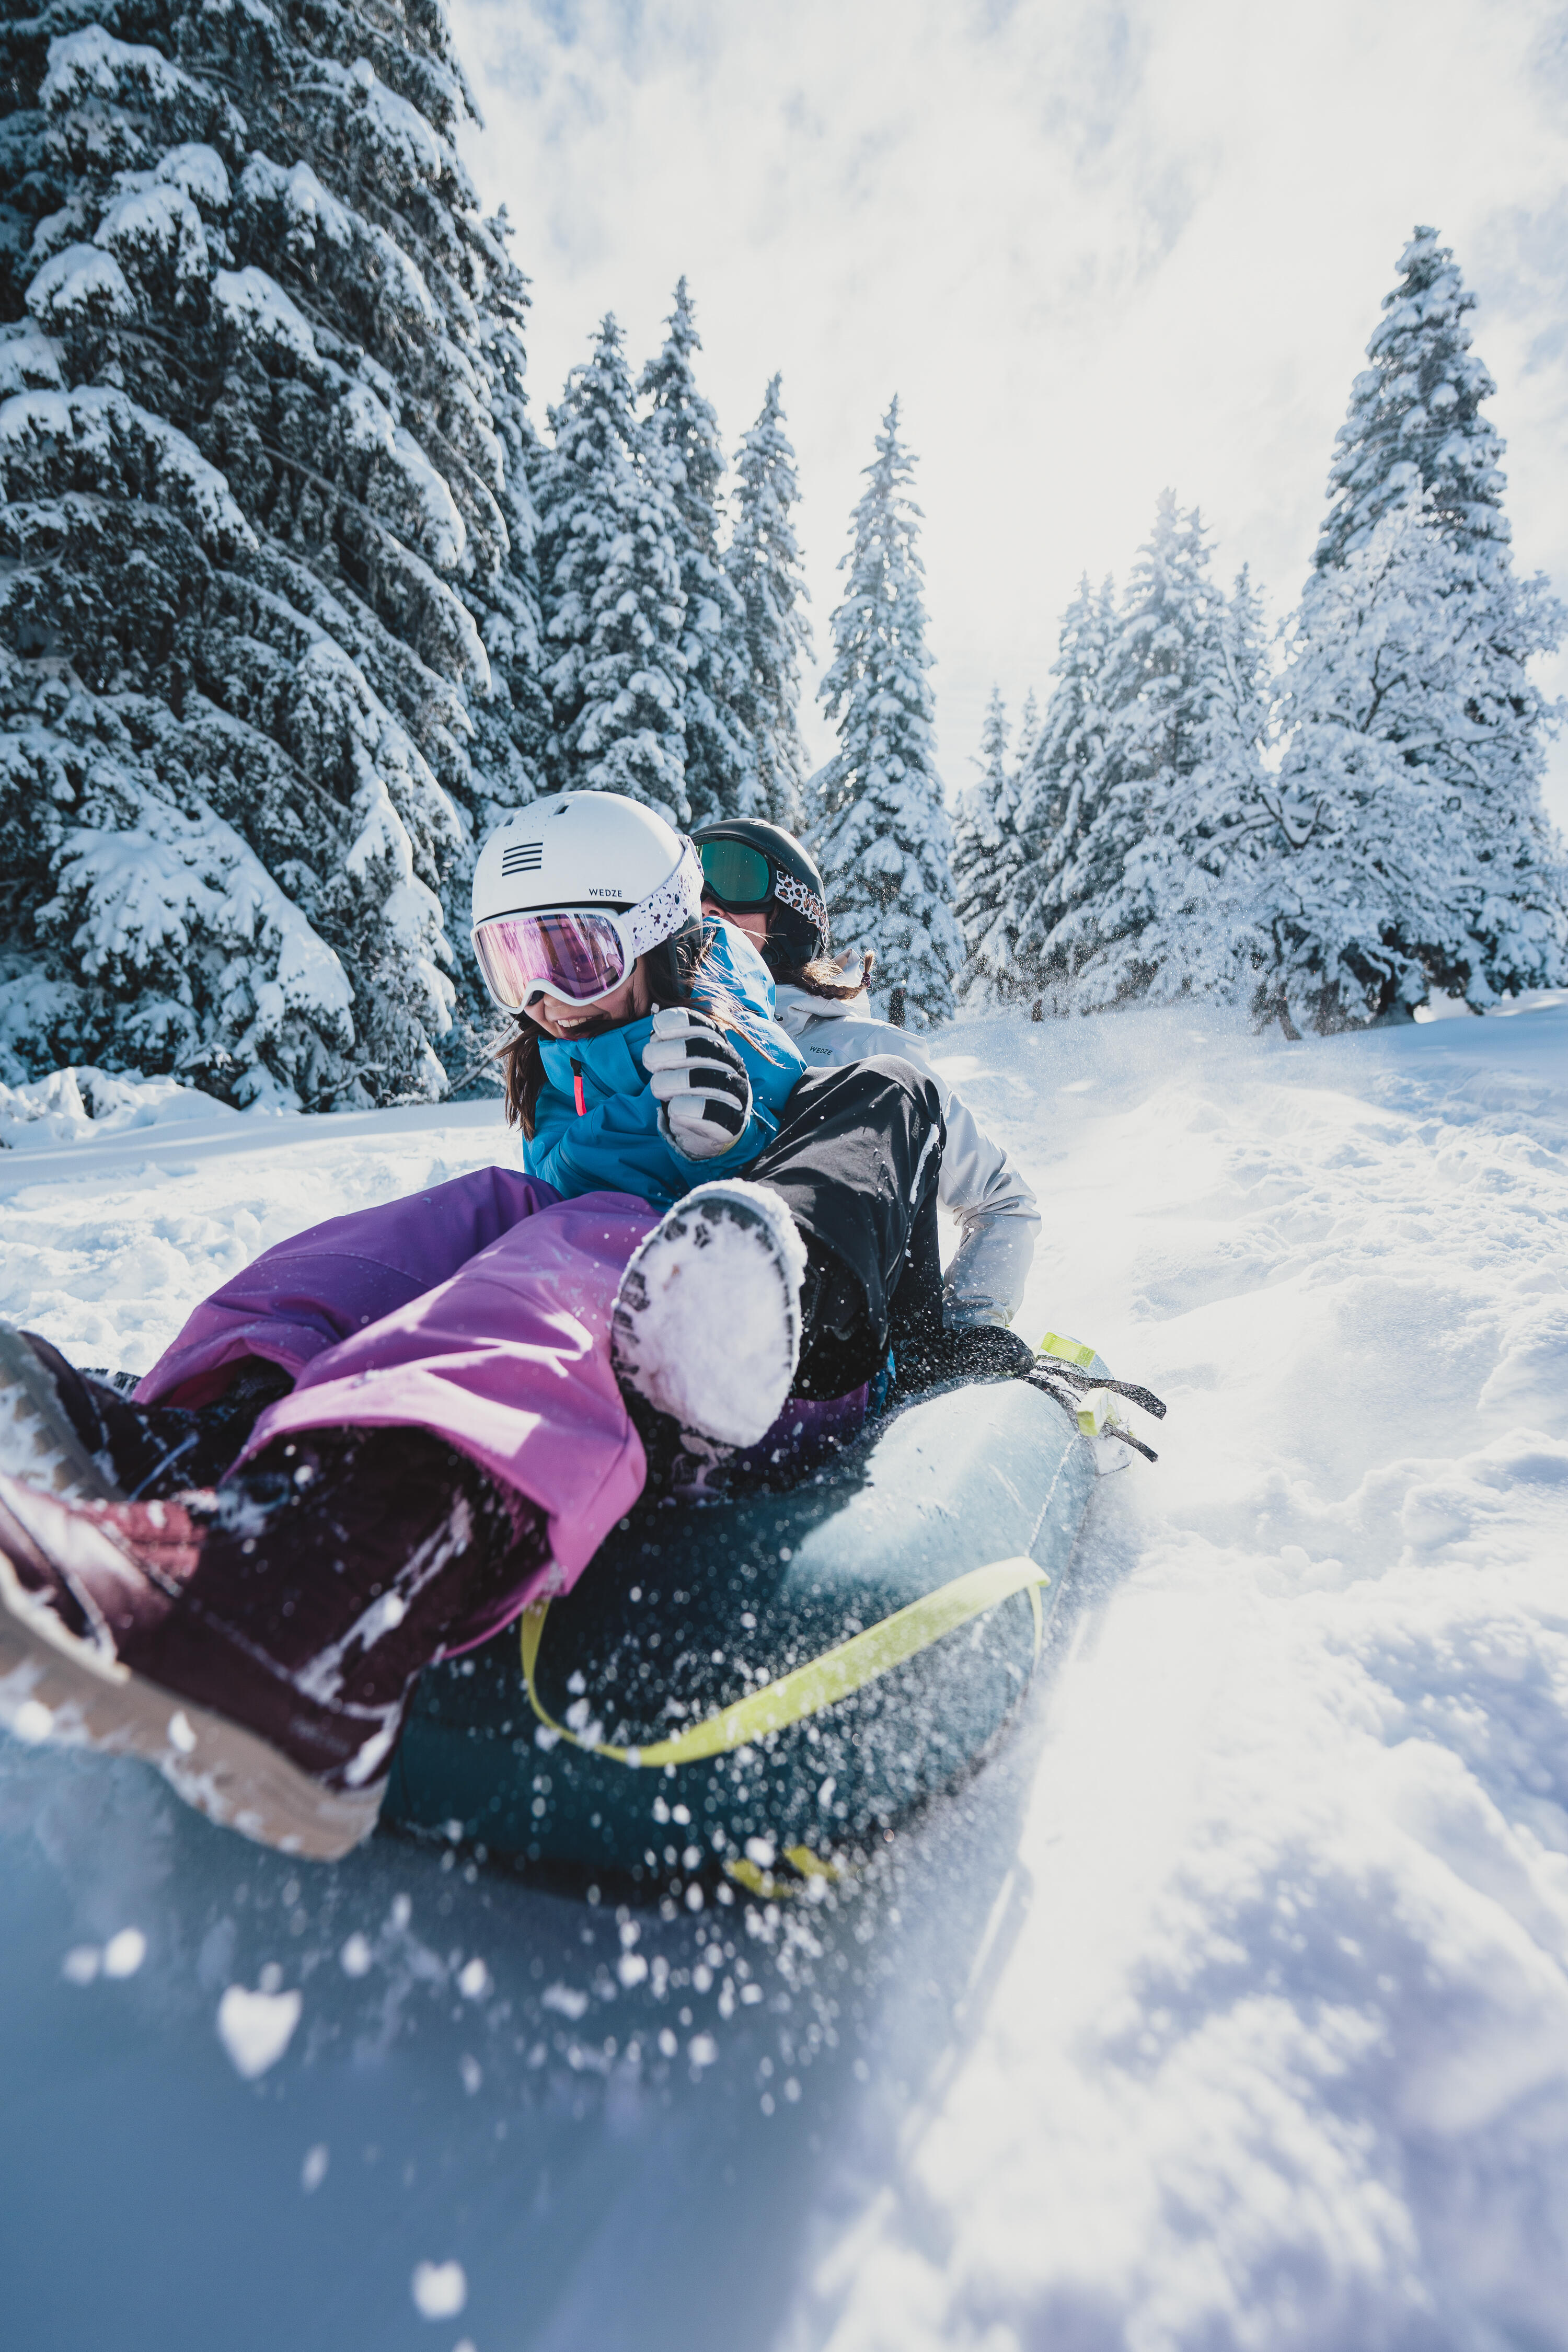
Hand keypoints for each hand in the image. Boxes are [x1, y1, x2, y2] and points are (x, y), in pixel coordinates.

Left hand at [643, 1006, 751, 1159]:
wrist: (709, 1134)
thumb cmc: (688, 1092)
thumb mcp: (677, 1063)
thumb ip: (668, 1044)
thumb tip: (654, 1029)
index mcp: (718, 1045)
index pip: (704, 1025)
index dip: (679, 1022)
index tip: (657, 1029)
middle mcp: (731, 1064)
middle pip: (702, 1047)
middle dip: (669, 1051)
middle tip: (649, 1063)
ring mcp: (734, 1092)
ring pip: (706, 1078)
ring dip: (673, 1082)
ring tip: (659, 1089)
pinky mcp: (731, 1121)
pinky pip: (711, 1112)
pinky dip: (687, 1109)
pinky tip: (674, 1110)